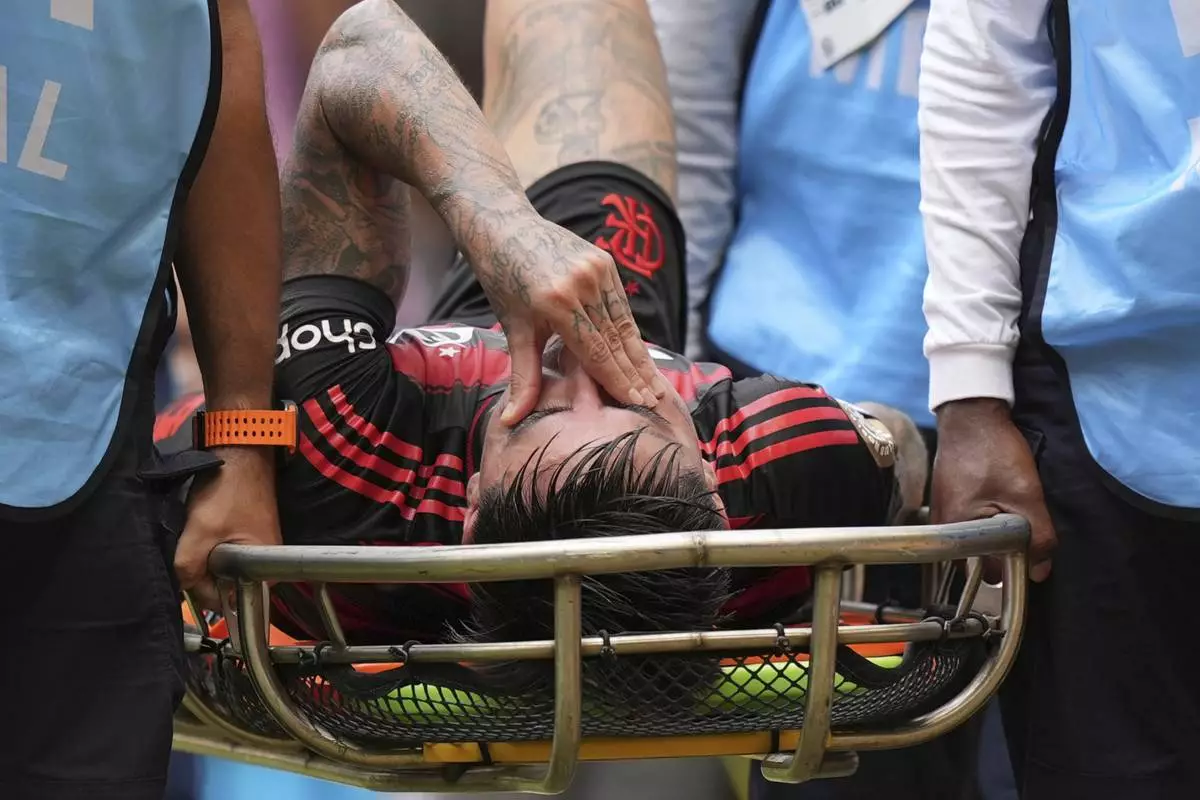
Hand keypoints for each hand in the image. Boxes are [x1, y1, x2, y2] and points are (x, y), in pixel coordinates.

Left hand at [174, 447, 280, 608]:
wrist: (242, 455)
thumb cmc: (229, 492)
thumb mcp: (202, 531)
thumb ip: (188, 566)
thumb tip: (179, 587)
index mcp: (266, 573)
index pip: (224, 598)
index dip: (200, 587)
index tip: (187, 567)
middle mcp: (266, 568)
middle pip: (222, 583)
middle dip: (201, 570)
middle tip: (190, 544)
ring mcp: (256, 551)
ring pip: (219, 568)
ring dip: (203, 557)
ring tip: (196, 534)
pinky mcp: (247, 538)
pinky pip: (223, 553)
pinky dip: (208, 546)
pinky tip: (202, 530)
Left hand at [471, 213, 665, 424]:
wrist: (504, 226)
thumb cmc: (504, 280)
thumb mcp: (513, 330)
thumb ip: (523, 376)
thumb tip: (511, 421)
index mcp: (557, 303)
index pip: (597, 352)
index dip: (619, 381)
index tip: (638, 405)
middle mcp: (582, 285)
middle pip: (617, 340)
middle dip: (636, 374)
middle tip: (655, 403)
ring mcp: (597, 269)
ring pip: (624, 323)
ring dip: (639, 356)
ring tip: (654, 384)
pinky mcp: (605, 261)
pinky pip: (621, 304)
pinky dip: (630, 331)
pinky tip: (640, 353)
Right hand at [932, 398, 1055, 581]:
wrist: (970, 415)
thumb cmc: (994, 453)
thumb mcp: (1026, 495)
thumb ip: (1037, 537)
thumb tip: (1039, 573)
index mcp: (957, 532)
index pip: (989, 573)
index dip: (1016, 566)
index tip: (1032, 551)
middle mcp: (942, 528)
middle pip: (978, 561)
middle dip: (1003, 553)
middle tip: (1024, 530)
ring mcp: (941, 513)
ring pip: (974, 543)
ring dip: (994, 537)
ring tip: (1012, 514)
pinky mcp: (945, 500)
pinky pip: (967, 526)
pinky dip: (984, 522)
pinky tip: (998, 504)